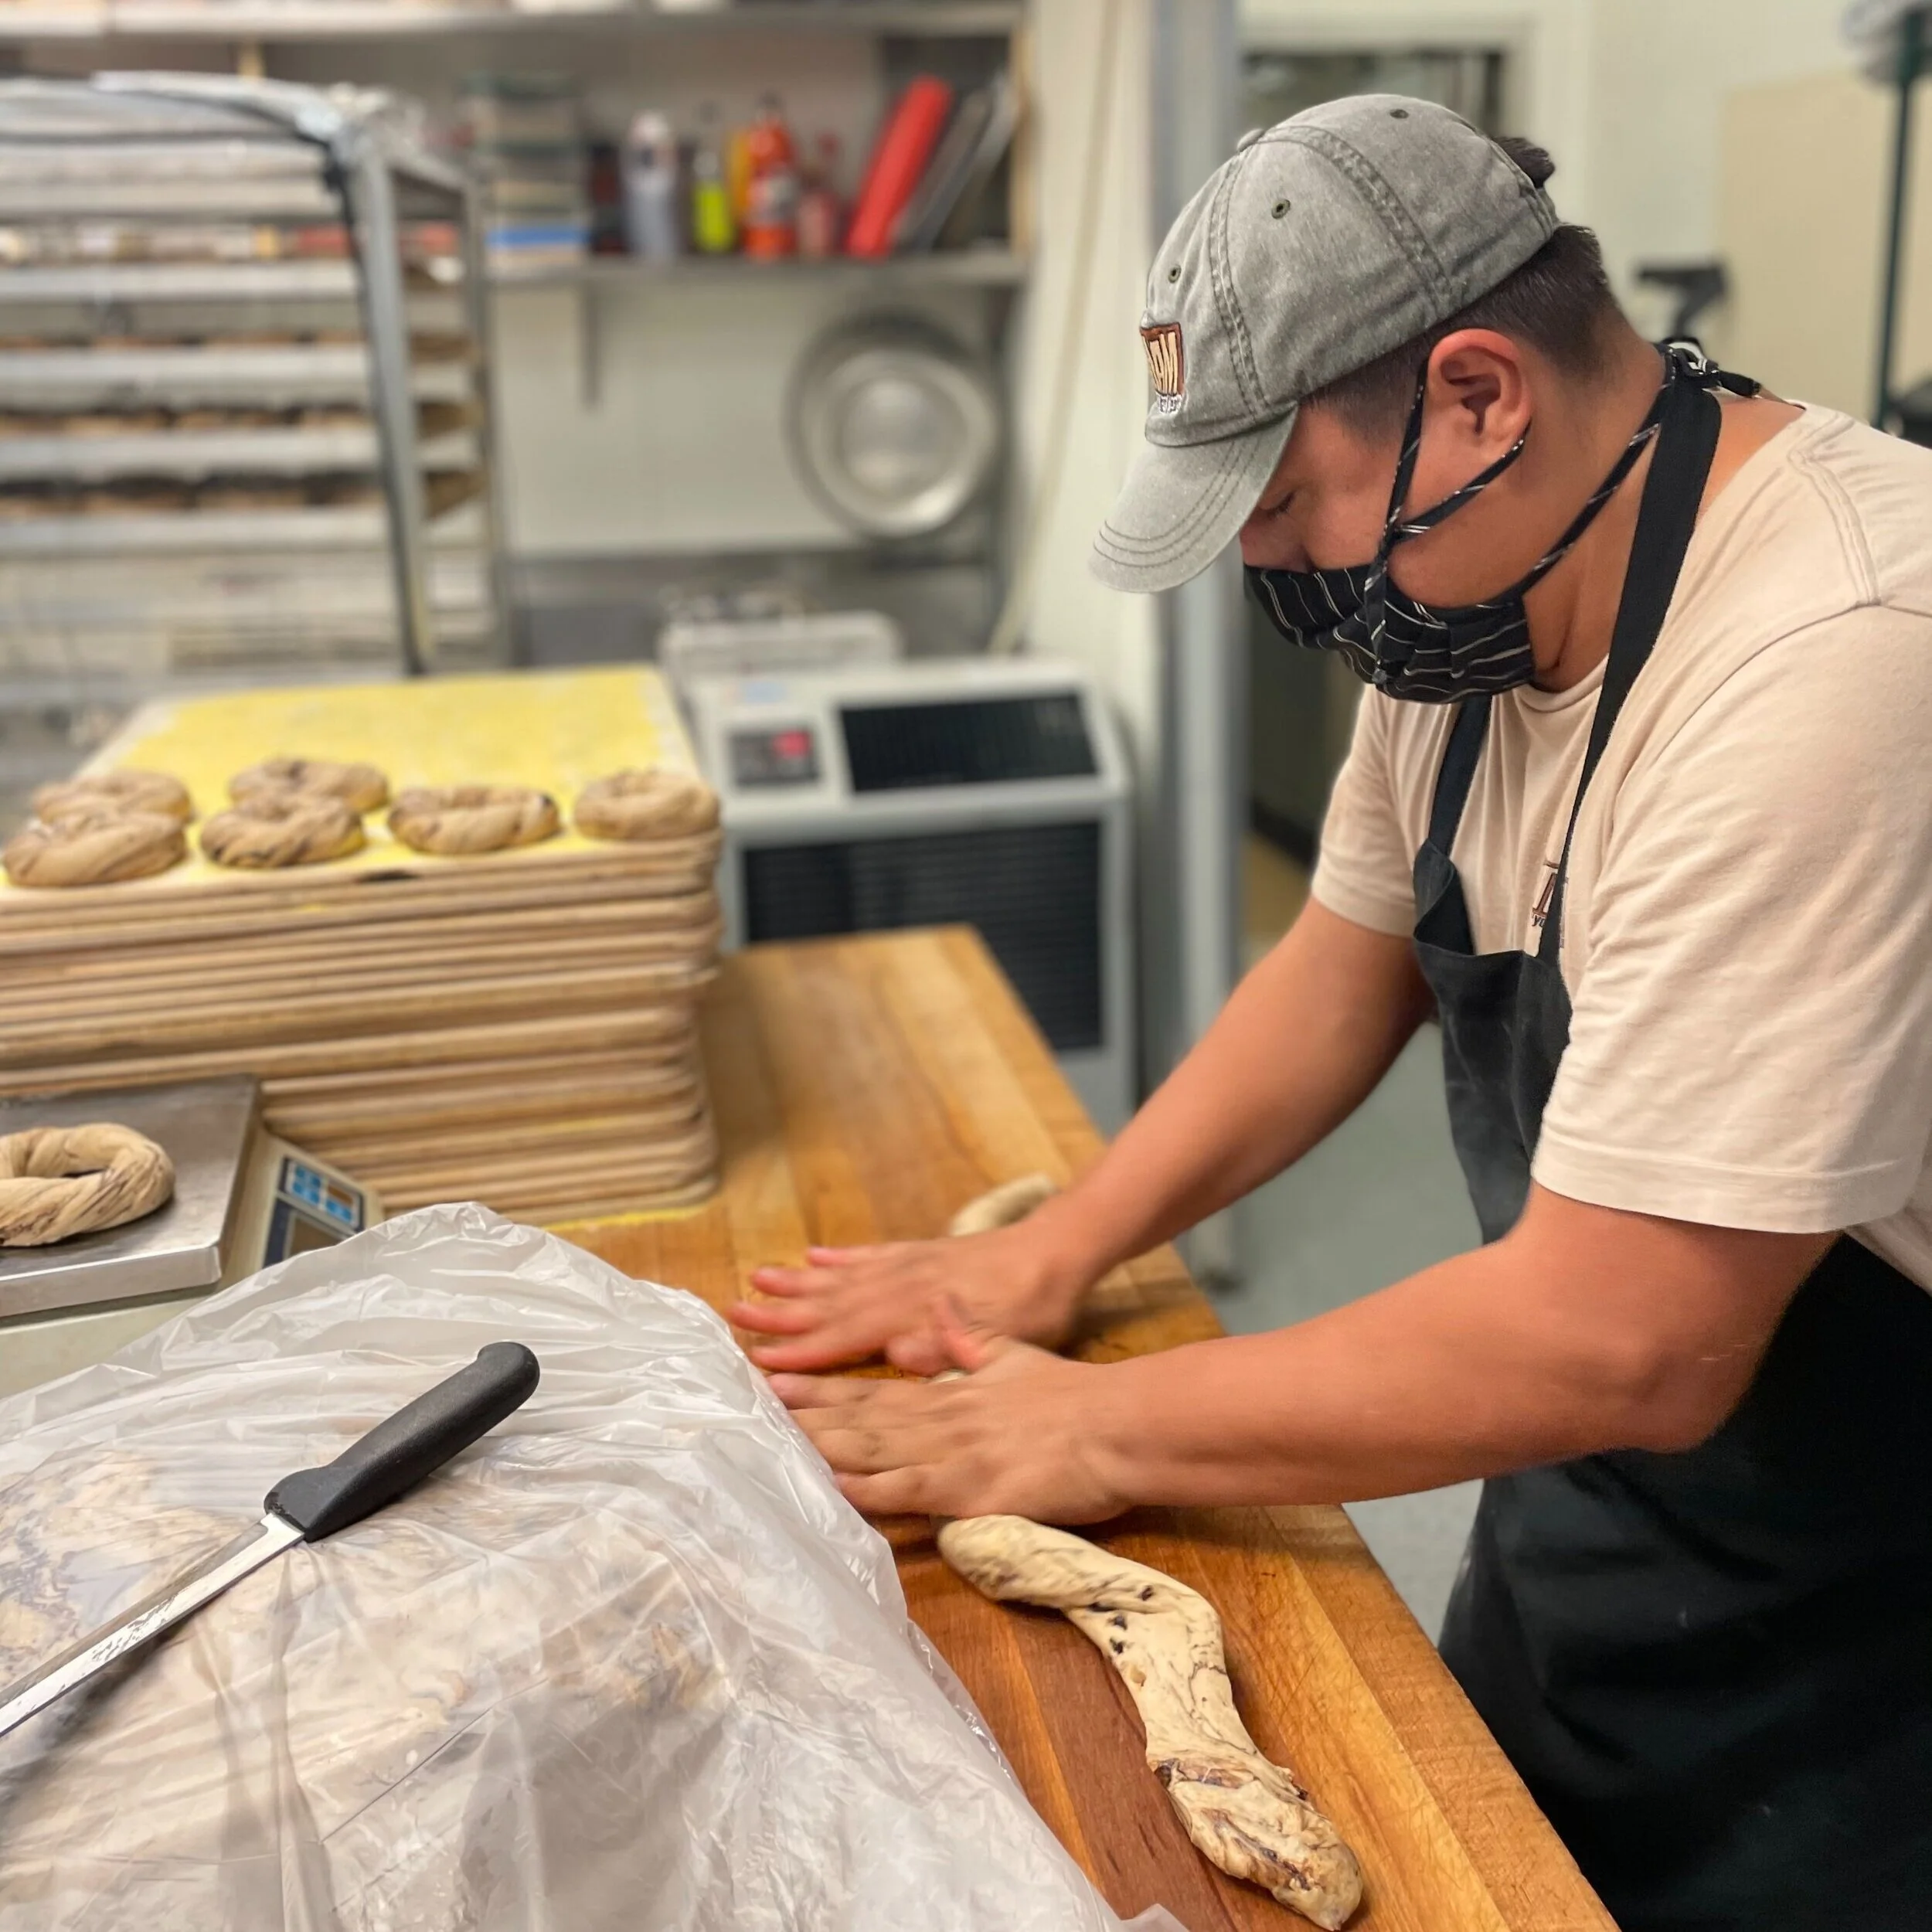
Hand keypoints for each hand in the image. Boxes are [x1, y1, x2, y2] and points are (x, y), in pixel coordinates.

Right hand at [731, 1219, 1088, 1374]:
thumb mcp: (1003, 1338)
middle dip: (781, 1314)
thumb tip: (897, 1355)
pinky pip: (870, 1256)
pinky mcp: (921, 1253)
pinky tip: (812, 1257)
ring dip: (797, 1283)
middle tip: (732, 1316)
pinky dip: (839, 1258)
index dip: (802, 1353)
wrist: (1057, 1251)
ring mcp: (908, 1266)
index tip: (760, 1362)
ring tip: (754, 1280)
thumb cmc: (1034, 1305)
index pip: (846, 1338)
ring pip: (841, 1277)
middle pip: (830, 1304)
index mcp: (915, 1315)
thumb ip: (948, 1348)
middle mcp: (901, 1287)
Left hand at [771, 1301, 1134, 1521]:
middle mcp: (936, 1417)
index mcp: (944, 1390)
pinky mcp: (970, 1487)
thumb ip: (969, 1339)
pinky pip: (910, 1490)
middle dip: (801, 1416)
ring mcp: (950, 1452)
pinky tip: (834, 1488)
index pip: (867, 1388)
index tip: (770, 1380)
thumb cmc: (1069, 1395)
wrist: (1115, 1423)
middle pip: (856, 1417)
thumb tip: (938, 1312)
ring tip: (771, 1446)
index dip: (817, 1384)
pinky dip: (870, 1489)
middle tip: (744, 1413)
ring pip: (871, 1449)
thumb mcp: (1012, 1355)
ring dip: (821, 1448)